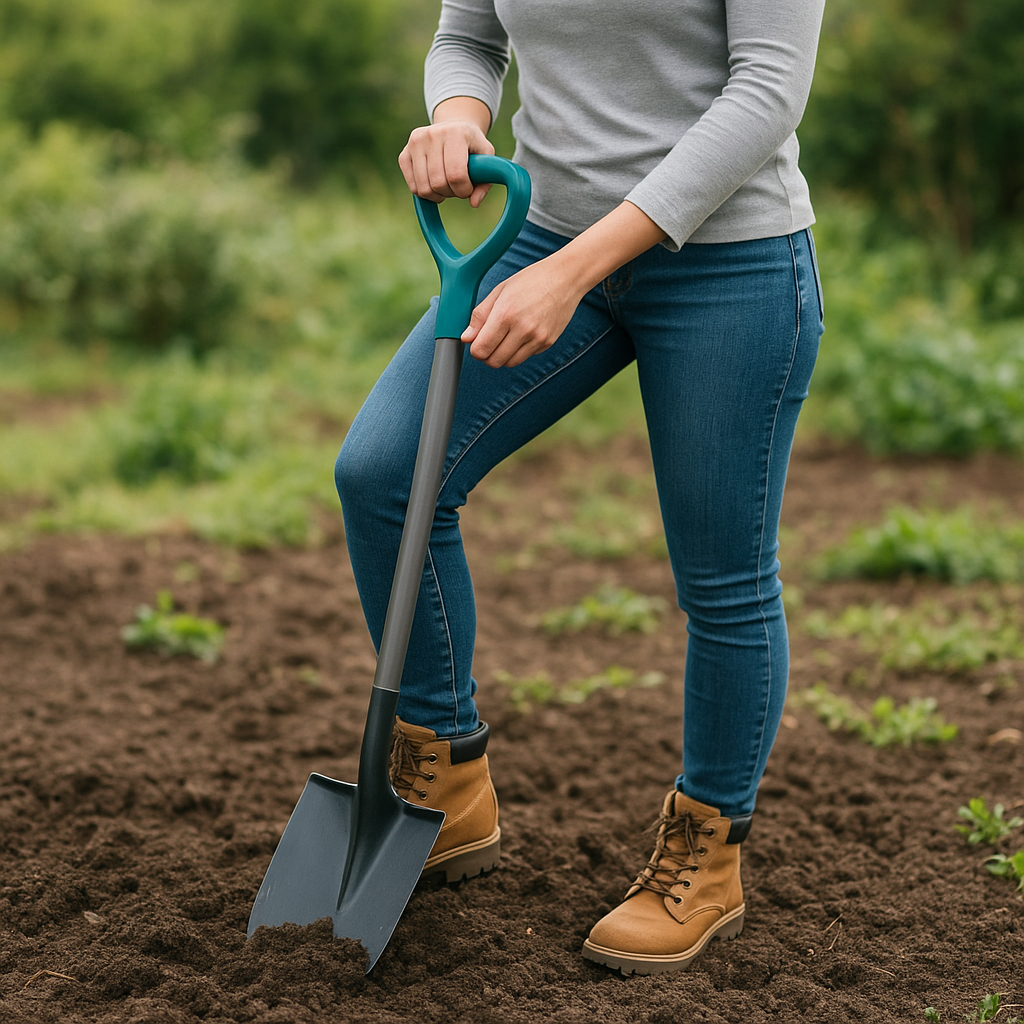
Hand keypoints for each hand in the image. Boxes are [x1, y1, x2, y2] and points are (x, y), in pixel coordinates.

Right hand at [398, 98, 494, 207]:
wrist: (453, 126)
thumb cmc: (471, 145)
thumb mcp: (486, 157)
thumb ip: (485, 181)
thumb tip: (474, 203)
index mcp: (455, 133)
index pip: (456, 174)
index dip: (464, 190)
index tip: (469, 188)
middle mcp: (432, 134)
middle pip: (439, 183)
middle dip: (451, 193)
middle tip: (457, 187)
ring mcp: (415, 143)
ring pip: (424, 188)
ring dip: (438, 195)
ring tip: (447, 186)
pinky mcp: (404, 154)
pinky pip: (413, 187)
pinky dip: (425, 193)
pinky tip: (434, 184)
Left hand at [459, 202, 667, 368]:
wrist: (565, 278)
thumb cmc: (531, 280)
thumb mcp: (500, 291)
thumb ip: (480, 315)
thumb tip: (466, 338)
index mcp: (505, 314)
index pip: (481, 349)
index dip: (475, 349)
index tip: (477, 341)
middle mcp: (522, 329)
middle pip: (494, 361)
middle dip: (487, 355)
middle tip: (489, 341)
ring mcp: (537, 338)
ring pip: (510, 363)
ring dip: (502, 355)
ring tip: (505, 337)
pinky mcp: (547, 343)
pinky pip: (525, 356)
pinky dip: (519, 350)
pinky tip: (523, 332)